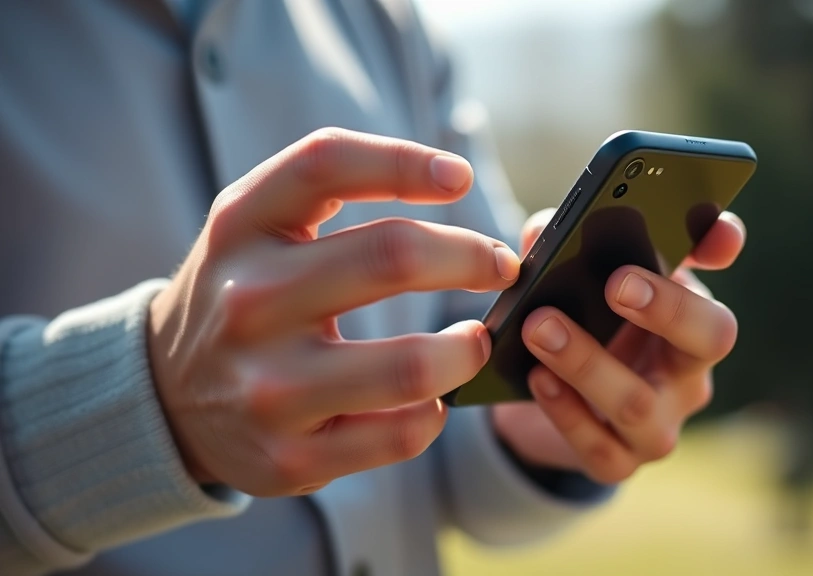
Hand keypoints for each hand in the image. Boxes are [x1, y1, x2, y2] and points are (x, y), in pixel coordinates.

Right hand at [148, 128, 520, 495]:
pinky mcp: (288, 458)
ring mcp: (266, 387)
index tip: (461, 176)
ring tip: (474, 339)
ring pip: (410, 367)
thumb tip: (454, 178)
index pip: (326, 165)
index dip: (405, 161)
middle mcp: (248, 301)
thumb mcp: (258, 226)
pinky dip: (436, 412)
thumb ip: (332, 189)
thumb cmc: (247, 292)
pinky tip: (434, 397)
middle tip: (499, 266)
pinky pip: (401, 435)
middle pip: (392, 256)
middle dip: (471, 256)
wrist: (167, 396)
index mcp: (241, 228)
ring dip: (466, 349)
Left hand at [493, 207, 744, 483]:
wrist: (539, 393)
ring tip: (541, 326)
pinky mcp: (620, 460)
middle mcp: (688, 369)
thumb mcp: (573, 275)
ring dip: (588, 364)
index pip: (726, 263)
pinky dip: (567, 413)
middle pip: (712, 337)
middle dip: (669, 309)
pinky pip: (602, 449)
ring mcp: (660, 422)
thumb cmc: (574, 320)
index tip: (712, 235)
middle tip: (616, 283)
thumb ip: (565, 242)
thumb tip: (544, 234)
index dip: (724, 250)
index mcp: (688, 314)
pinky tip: (538, 379)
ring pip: (640, 404)